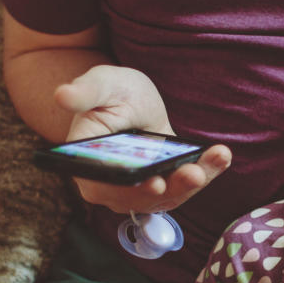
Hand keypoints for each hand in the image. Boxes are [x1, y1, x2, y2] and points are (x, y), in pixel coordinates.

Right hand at [54, 65, 231, 213]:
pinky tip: (221, 154)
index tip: (154, 182)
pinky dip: (206, 171)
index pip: (108, 188)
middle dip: (173, 187)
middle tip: (194, 172)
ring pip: (170, 196)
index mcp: (87, 169)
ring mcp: (139, 192)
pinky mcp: (164, 187)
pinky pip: (185, 185)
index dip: (130, 189)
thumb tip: (62, 96)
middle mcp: (112, 190)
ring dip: (197, 180)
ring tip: (217, 157)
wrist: (130, 99)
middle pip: (144, 198)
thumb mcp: (101, 84)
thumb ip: (85, 92)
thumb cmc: (110, 92)